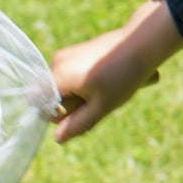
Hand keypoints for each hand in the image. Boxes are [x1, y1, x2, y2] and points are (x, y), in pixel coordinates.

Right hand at [50, 0, 182, 142]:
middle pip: (55, 98)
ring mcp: (66, 55)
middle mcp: (56, 62)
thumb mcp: (102, 106)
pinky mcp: (75, 52)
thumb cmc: (123, 75)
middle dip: (76, 104)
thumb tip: (58, 138)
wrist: (141, 43)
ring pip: (66, 89)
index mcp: (59, 75)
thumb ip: (79, 123)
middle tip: (101, 97)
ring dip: (84, 94)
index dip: (61, 114)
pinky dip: (87, 83)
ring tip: (107, 85)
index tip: (85, 107)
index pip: (41, 106)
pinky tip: (107, 77)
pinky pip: (72, 78)